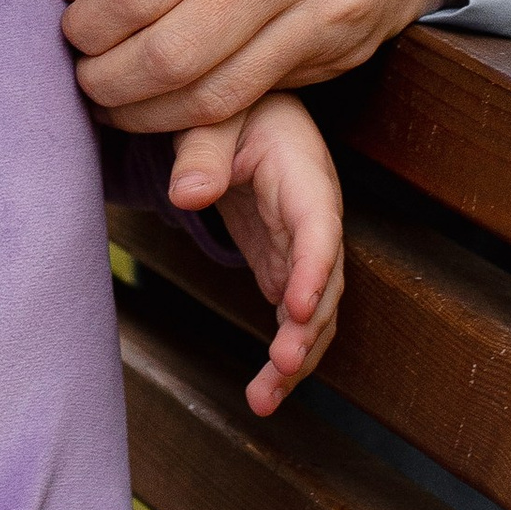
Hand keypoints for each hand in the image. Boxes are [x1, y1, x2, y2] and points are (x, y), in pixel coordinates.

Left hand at [58, 0, 463, 130]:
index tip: (73, 30)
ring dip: (144, 113)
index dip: (88, 25)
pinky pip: (253, 101)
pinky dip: (196, 116)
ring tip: (114, 101)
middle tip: (84, 78)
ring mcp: (322, 13)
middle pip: (170, 54)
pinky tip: (168, 104)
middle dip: (107, 82)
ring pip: (212, 96)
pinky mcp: (342, 55)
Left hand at [169, 93, 344, 415]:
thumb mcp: (213, 118)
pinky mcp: (284, 271)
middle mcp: (315, 220)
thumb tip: (185, 196)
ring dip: (297, 358)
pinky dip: (283, 358)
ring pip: (314, 313)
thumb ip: (201, 153)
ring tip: (264, 398)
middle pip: (326, 282)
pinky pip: (292, 321)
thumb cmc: (233, 110)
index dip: (313, 268)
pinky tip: (263, 393)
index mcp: (303, 178)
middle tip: (283, 364)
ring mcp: (302, 251)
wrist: (247, 114)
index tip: (296, 307)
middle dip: (308, 328)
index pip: (318, 226)